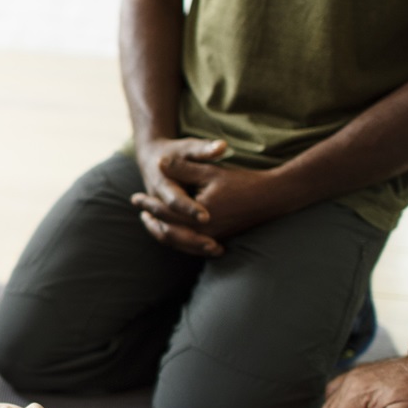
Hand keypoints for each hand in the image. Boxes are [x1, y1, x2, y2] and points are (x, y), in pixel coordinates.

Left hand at [131, 139, 290, 255]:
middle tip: (139, 212)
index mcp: (199, 216)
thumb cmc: (241, 182)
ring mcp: (213, 238)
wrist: (273, 196)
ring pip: (180, 242)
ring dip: (163, 233)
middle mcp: (205, 232)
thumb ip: (183, 168)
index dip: (148, 204)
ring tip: (151, 223)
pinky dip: (179, 239)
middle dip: (152, 221)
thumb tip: (159, 162)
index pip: (165, 212)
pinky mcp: (221, 239)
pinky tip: (175, 231)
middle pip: (169, 231)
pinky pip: (193, 245)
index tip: (135, 198)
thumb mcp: (210, 170)